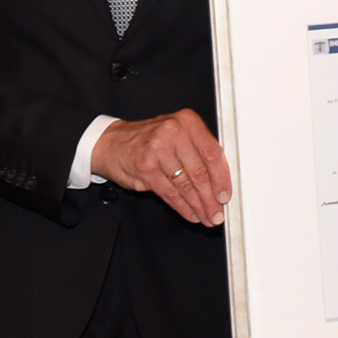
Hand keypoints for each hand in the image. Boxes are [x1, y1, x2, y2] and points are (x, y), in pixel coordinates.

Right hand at [93, 109, 232, 226]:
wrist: (111, 143)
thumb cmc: (148, 140)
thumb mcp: (177, 135)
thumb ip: (199, 151)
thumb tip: (221, 181)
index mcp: (188, 121)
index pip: (213, 152)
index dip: (222, 178)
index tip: (226, 194)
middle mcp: (174, 132)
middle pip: (200, 172)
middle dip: (211, 198)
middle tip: (217, 212)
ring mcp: (158, 149)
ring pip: (186, 185)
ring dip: (199, 205)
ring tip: (207, 216)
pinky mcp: (146, 167)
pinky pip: (170, 193)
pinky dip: (182, 207)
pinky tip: (190, 213)